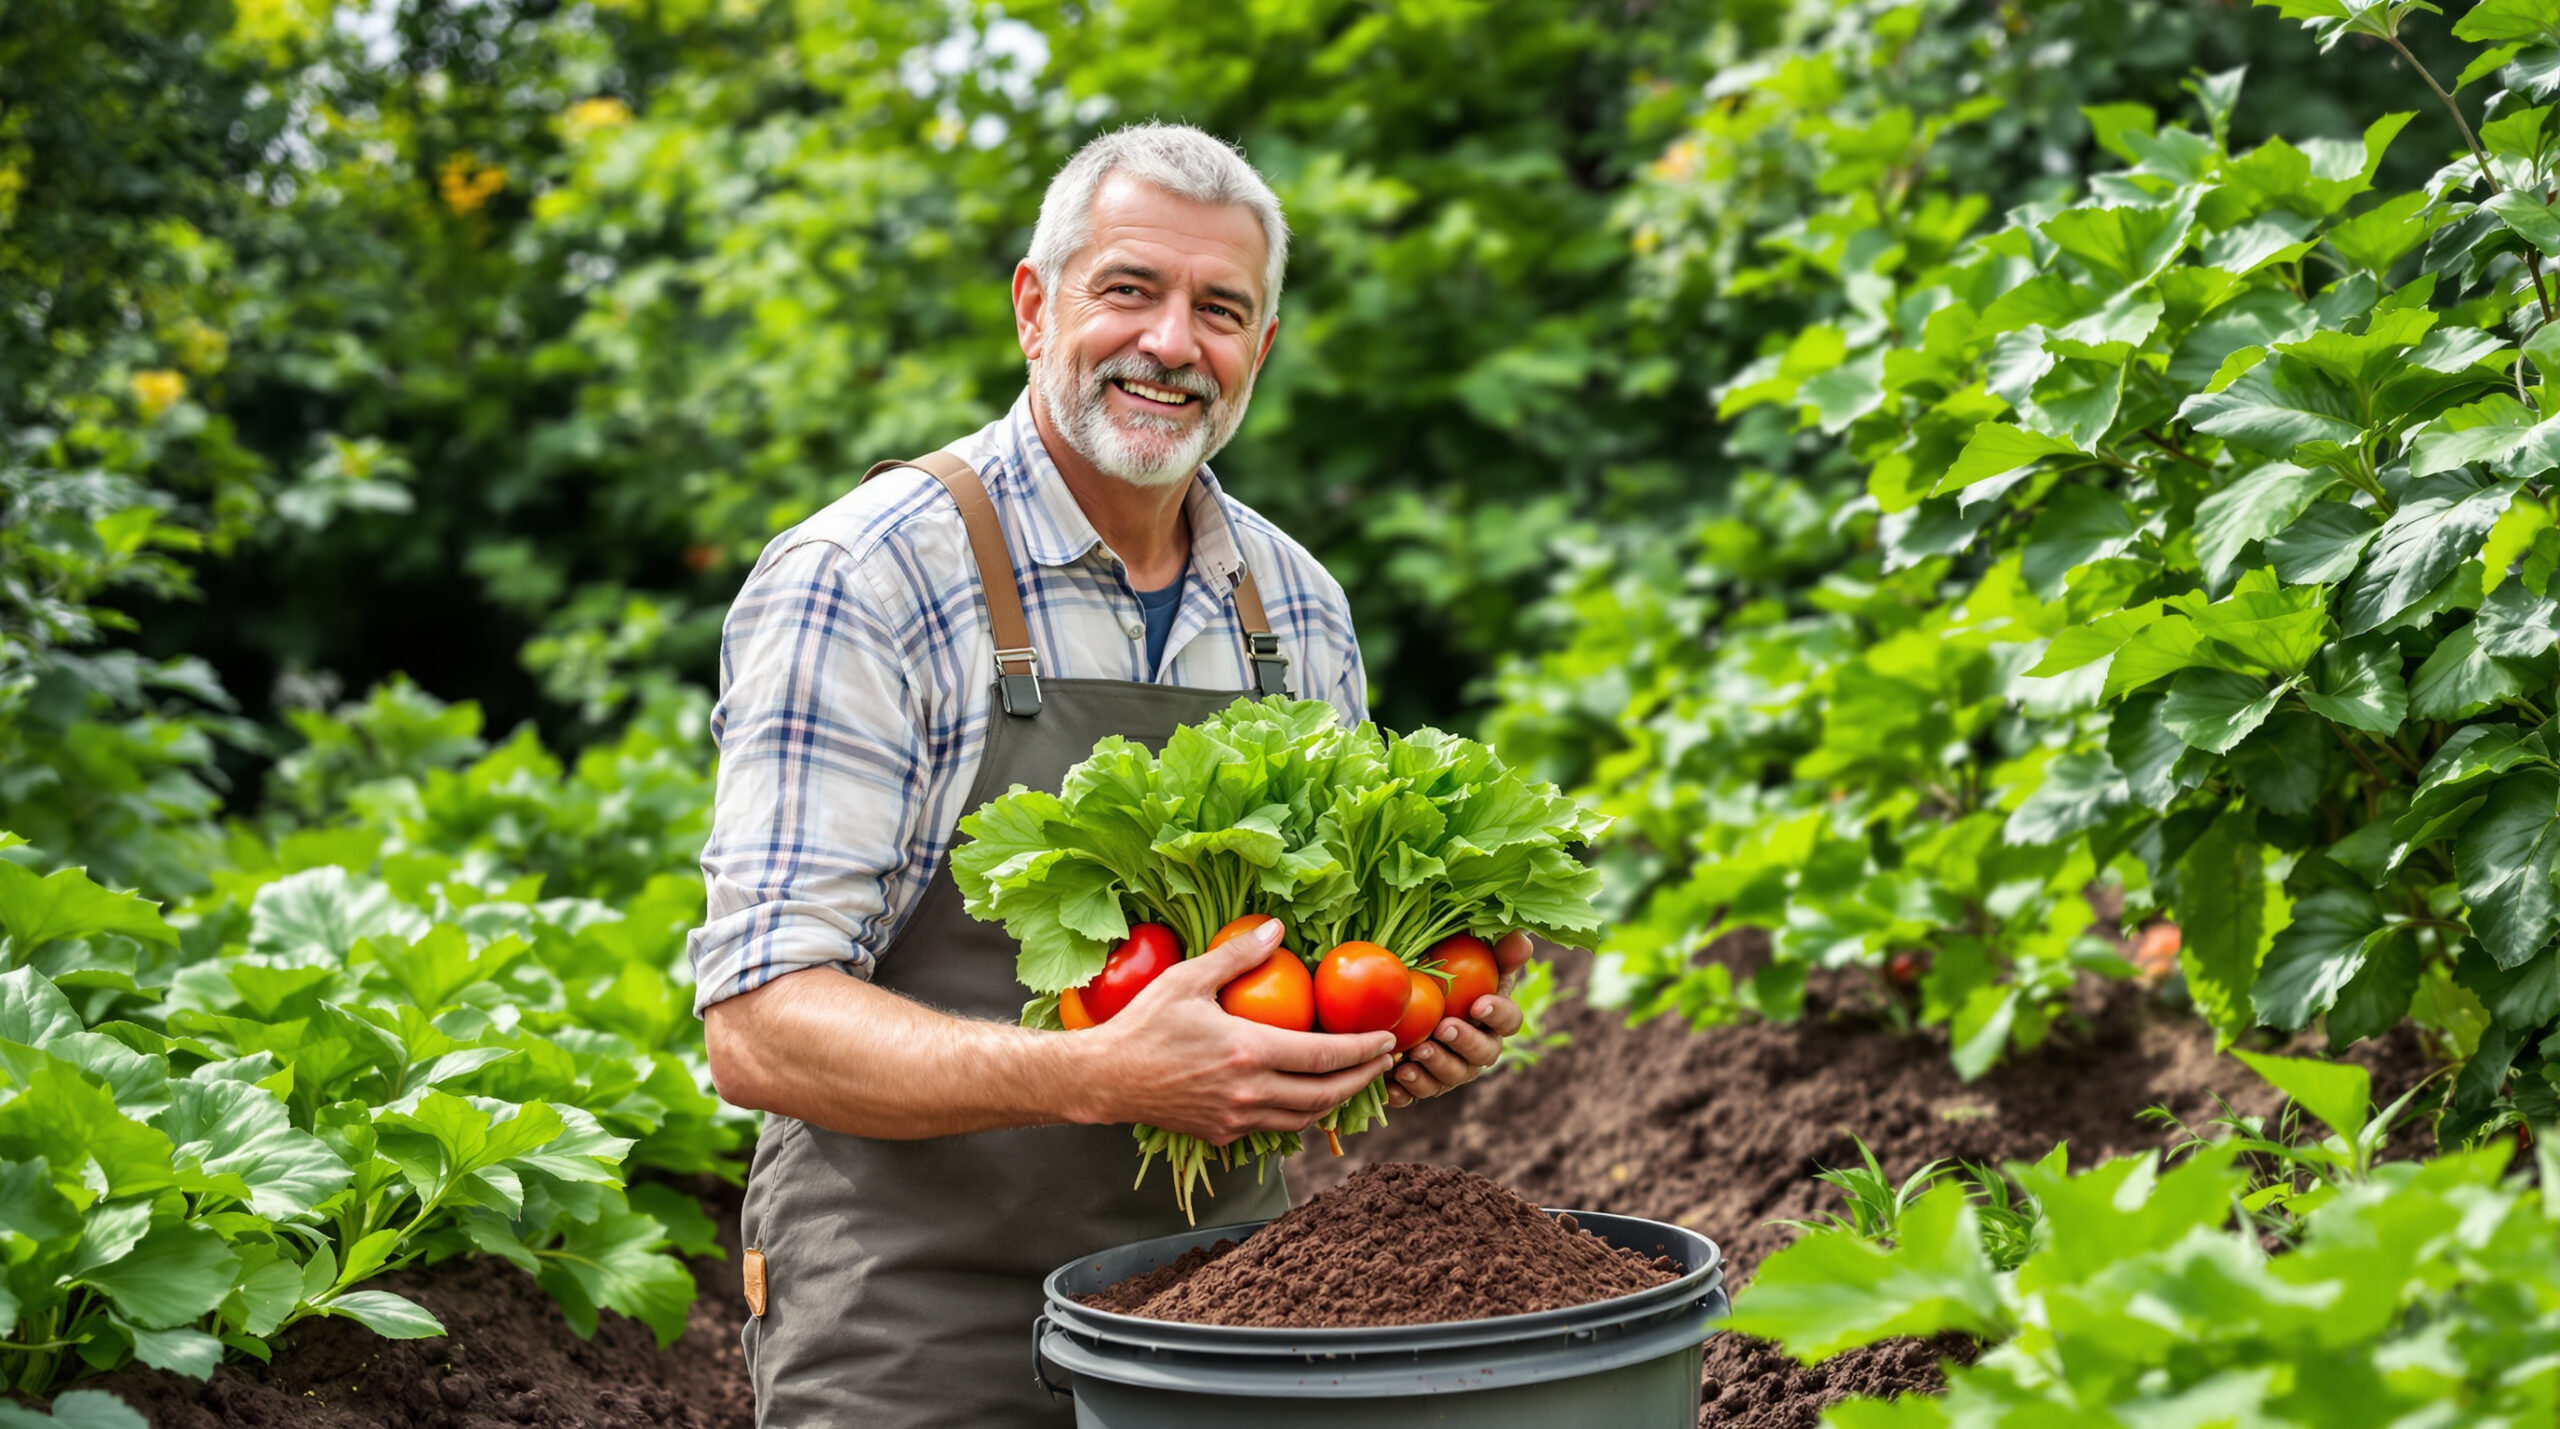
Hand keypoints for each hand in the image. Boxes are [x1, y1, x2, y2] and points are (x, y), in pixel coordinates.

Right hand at [1079, 919, 1396, 1145]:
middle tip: (1384, 1063)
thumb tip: (1276, 929)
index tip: (1386, 1041)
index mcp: (1247, 1051)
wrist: (1105, 1078)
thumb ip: (1237, 956)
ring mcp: (1236, 1119)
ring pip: (1304, 1118)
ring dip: (1336, 1101)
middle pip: (1325, 1094)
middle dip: (1362, 1079)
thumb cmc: (1143, 1024)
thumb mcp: (1188, 979)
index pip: (1324, 1055)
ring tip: (1354, 1081)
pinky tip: (1306, 1097)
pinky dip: (1300, 1114)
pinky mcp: (1222, 1134)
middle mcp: (1249, 1092)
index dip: (1362, 1050)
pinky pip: (1275, 1128)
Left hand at [1386, 930, 1534, 1108]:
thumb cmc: (1445, 972)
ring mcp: (1452, 1070)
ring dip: (1435, 1068)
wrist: (1405, 996)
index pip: (1509, 1020)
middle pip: (1483, 1055)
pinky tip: (1392, 1080)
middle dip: (1464, 1043)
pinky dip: (1406, 1091)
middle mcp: (1479, 1049)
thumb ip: (1498, 950)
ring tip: (1414, 1054)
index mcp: (1494, 1018)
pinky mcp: (1423, 1084)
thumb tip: (1521, 940)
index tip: (1479, 1004)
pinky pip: (1417, 1094)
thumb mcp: (1469, 955)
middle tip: (1443, 1028)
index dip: (1498, 1014)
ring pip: (1451, 1077)